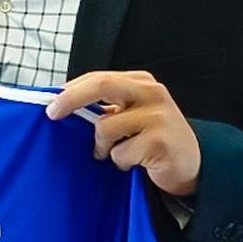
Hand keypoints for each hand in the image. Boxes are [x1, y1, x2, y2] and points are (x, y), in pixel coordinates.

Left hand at [45, 70, 200, 196]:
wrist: (191, 164)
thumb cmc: (153, 138)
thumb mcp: (132, 115)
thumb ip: (107, 107)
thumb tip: (65, 106)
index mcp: (141, 82)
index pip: (99, 77)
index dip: (71, 89)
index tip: (51, 102)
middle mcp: (151, 92)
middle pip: (101, 85)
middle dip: (71, 99)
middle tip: (52, 113)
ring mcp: (158, 115)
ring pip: (106, 127)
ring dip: (103, 147)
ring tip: (116, 152)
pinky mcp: (160, 140)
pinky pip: (120, 153)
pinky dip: (120, 162)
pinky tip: (136, 163)